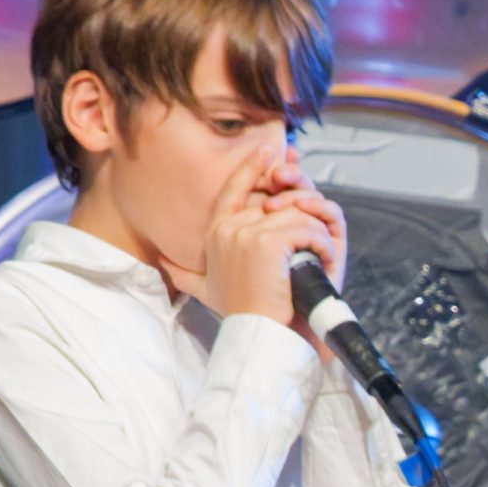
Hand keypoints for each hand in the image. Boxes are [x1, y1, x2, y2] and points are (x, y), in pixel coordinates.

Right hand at [162, 143, 344, 331]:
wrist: (255, 336)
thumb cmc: (238, 316)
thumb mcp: (208, 290)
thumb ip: (187, 275)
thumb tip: (164, 265)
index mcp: (215, 233)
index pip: (233, 188)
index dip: (252, 167)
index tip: (271, 150)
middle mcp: (228, 229)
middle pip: (275, 201)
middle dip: (302, 212)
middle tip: (318, 232)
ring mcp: (247, 233)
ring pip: (296, 214)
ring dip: (316, 235)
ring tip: (319, 257)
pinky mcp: (269, 242)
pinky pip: (307, 228)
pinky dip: (322, 245)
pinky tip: (322, 261)